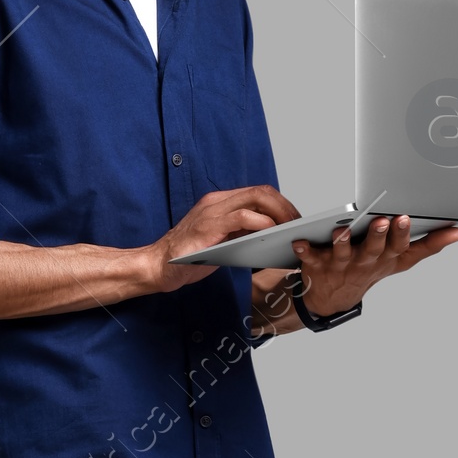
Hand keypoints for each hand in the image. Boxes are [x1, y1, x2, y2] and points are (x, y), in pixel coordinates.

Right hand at [151, 185, 298, 288]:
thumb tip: (272, 234)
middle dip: (285, 206)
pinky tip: (271, 233)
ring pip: (256, 198)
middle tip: (298, 225)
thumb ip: (242, 233)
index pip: (258, 192)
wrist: (159, 266)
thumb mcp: (222, 241)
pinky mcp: (208, 226)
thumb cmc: (189, 257)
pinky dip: (262, 223)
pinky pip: (242, 217)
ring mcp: (212, 211)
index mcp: (220, 202)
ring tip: (290, 229)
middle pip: (261, 191)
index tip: (295, 220)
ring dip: (279, 212)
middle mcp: (217, 201)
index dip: (281, 203)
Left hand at [290, 213, 457, 314]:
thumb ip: (429, 245)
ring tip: (341, 230)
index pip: (400, 247)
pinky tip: (300, 241)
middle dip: (379, 236)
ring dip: (343, 242)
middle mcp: (366, 263)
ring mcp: (342, 266)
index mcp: (386, 258)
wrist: (332, 297)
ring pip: (344, 254)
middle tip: (384, 220)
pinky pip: (310, 258)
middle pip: (374, 249)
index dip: (403, 234)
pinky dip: (305, 250)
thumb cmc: (371, 269)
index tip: (406, 217)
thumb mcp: (402, 260)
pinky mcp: (318, 265)